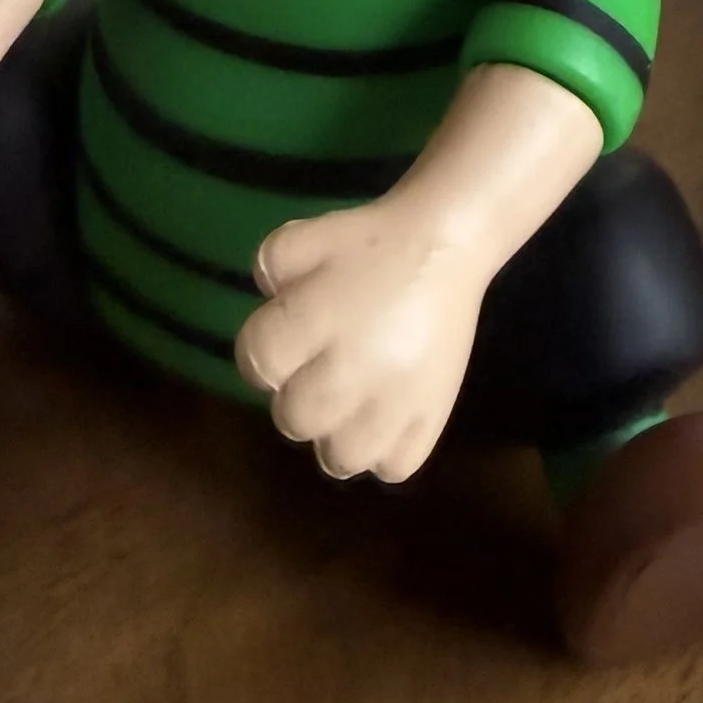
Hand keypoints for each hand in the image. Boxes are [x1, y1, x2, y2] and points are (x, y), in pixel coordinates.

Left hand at [236, 202, 486, 481]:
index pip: (256, 365)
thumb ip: (269, 266)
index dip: (266, 350)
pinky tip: (387, 419)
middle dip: (299, 395)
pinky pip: (394, 466)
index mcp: (307, 328)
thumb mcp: (303, 236)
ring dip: (337, 435)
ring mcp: (390, 406)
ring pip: (340, 458)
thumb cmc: (372, 239)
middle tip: (325, 369)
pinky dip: (386, 451)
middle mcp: (344, 375)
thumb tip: (266, 299)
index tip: (290, 337)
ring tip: (353, 404)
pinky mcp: (430, 420)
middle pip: (293, 420)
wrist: (445, 245)